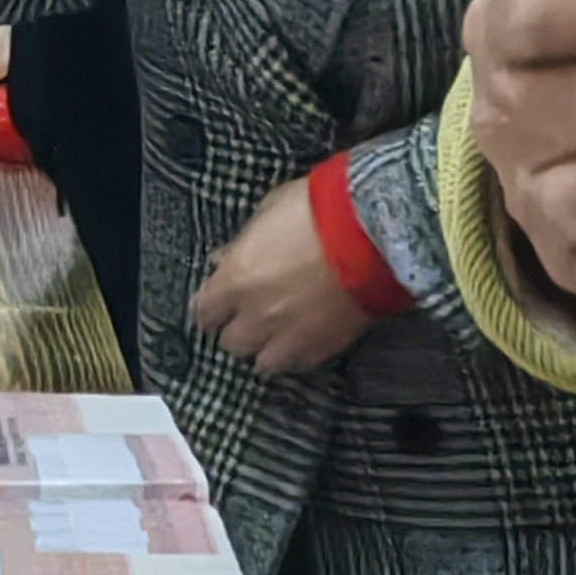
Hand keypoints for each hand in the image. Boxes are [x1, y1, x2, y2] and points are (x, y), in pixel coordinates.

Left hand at [187, 178, 373, 374]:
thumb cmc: (317, 210)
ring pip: (262, 363)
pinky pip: (298, 364)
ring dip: (264, 348)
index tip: (216, 305)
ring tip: (275, 334)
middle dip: (237, 329)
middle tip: (249, 316)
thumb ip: (242, 243)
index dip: (210, 309)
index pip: (203, 312)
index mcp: (235, 281)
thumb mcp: (269, 210)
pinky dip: (295, 354)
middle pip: (230, 342)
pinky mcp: (322, 347)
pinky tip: (302, 339)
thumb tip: (224, 260)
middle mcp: (256, 316)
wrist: (372, 232)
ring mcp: (290, 337)